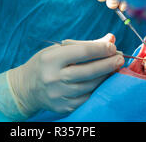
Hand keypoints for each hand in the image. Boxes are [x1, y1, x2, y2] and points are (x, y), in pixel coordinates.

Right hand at [7, 34, 123, 115]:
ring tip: (114, 68)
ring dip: (105, 76)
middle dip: (107, 64)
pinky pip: (86, 98)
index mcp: (51, 59)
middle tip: (120, 58)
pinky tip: (103, 81)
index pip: (81, 52)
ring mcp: (58, 94)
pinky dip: (97, 89)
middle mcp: (53, 77)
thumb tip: (110, 39)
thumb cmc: (45, 63)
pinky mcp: (63, 107)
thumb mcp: (58, 49)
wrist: (26, 88)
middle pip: (88, 71)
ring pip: (90, 86)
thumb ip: (84, 45)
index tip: (112, 46)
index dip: (100, 49)